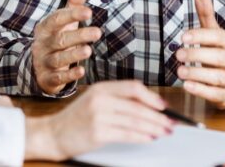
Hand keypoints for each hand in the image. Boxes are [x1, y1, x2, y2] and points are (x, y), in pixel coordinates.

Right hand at [23, 81, 172, 160]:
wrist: (53, 134)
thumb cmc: (76, 119)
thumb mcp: (95, 100)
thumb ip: (117, 99)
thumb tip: (149, 106)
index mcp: (101, 88)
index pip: (133, 87)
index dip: (152, 97)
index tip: (164, 106)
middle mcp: (100, 99)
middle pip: (137, 106)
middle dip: (158, 116)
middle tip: (171, 122)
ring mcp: (98, 115)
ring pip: (135, 120)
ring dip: (154, 127)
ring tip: (164, 131)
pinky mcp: (98, 132)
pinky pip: (126, 134)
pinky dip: (141, 136)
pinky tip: (150, 138)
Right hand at [32, 0, 101, 94]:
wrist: (36, 68)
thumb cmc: (56, 39)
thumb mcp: (63, 22)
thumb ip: (74, 3)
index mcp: (46, 28)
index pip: (57, 19)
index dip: (72, 14)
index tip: (89, 12)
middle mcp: (42, 44)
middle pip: (60, 39)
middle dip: (79, 36)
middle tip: (97, 32)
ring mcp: (44, 62)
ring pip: (58, 58)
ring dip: (73, 54)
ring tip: (88, 50)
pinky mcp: (48, 79)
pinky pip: (58, 78)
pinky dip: (69, 75)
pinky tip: (81, 71)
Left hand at [175, 0, 224, 108]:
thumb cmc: (220, 53)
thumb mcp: (213, 34)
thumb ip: (206, 15)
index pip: (219, 37)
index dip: (202, 36)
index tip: (183, 37)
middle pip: (220, 57)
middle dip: (198, 55)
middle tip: (178, 55)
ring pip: (220, 77)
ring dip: (199, 74)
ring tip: (180, 72)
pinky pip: (217, 95)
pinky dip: (202, 91)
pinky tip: (187, 86)